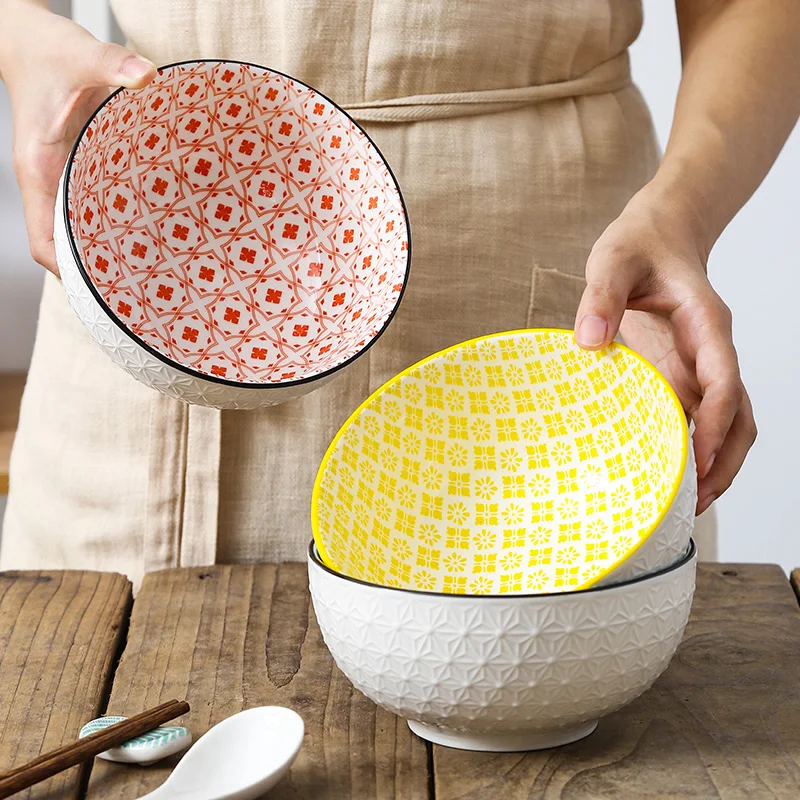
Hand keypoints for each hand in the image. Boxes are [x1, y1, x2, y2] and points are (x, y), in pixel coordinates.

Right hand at [0, 0, 155, 273]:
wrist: (35, 40)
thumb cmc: (49, 52)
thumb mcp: (79, 55)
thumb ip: (110, 64)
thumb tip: (146, 76)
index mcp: (38, 171)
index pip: (42, 242)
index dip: (68, 271)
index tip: (104, 288)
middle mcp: (50, 182)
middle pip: (68, 245)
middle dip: (101, 269)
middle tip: (147, 289)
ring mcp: (66, 178)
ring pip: (84, 229)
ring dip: (114, 248)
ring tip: (159, 270)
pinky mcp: (83, 168)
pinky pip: (98, 207)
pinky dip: (121, 222)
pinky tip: (158, 229)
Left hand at [574, 183, 756, 514]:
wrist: (659, 234)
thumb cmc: (640, 245)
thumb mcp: (613, 261)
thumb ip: (601, 297)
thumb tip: (589, 341)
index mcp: (705, 324)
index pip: (724, 380)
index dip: (715, 423)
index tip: (697, 461)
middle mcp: (711, 351)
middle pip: (739, 416)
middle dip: (723, 461)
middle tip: (694, 503)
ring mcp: (700, 366)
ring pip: (726, 424)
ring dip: (714, 463)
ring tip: (687, 503)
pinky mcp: (682, 373)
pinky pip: (697, 418)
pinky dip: (691, 449)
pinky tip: (667, 473)